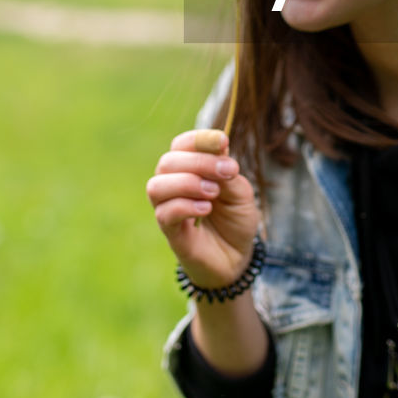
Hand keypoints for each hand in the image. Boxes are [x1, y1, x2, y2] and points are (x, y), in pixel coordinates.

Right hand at [146, 130, 260, 289]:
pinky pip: (164, 214)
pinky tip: (206, 209)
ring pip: (156, 186)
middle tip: (226, 172)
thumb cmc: (235, 220)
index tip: (223, 142)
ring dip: (187, 183)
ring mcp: (169, 210)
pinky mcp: (171, 233)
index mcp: (191, 170)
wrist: (238, 258)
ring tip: (213, 192)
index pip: (181, 145)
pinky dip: (186, 206)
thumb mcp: (241, 192)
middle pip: (167, 161)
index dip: (198, 139)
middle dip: (198, 161)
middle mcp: (174, 187)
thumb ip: (228, 172)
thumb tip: (218, 150)